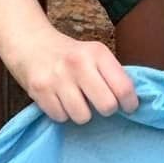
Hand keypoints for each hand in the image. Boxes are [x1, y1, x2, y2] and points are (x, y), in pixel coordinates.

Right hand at [7, 26, 138, 123]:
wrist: (31, 44)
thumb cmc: (70, 55)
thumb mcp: (94, 54)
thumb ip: (111, 74)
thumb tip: (132, 102)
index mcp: (97, 53)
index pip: (123, 87)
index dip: (130, 103)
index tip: (128, 107)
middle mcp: (78, 64)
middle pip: (107, 106)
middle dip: (106, 109)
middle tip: (100, 103)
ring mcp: (57, 78)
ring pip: (83, 117)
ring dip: (82, 113)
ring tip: (76, 100)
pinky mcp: (39, 91)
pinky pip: (61, 118)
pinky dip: (63, 113)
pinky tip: (60, 99)